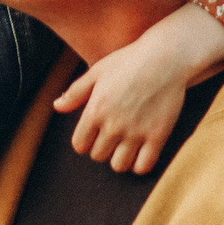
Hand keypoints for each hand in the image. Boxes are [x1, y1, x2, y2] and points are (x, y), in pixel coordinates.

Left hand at [53, 4, 223, 173]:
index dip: (85, 142)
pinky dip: (140, 165)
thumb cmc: (129, 61)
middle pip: (98, 155)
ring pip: (119, 165)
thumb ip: (76, 92)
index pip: (80, 145)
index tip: (93, 134)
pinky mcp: (157, 136)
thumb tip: (57, 106)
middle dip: (102, 148)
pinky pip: (144, 166)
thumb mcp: (97, 71)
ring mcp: (136, 132)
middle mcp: (113, 125)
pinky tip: (141, 153)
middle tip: (112, 136)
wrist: (166, 58)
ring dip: (120, 158)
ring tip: (125, 146)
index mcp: (95, 110)